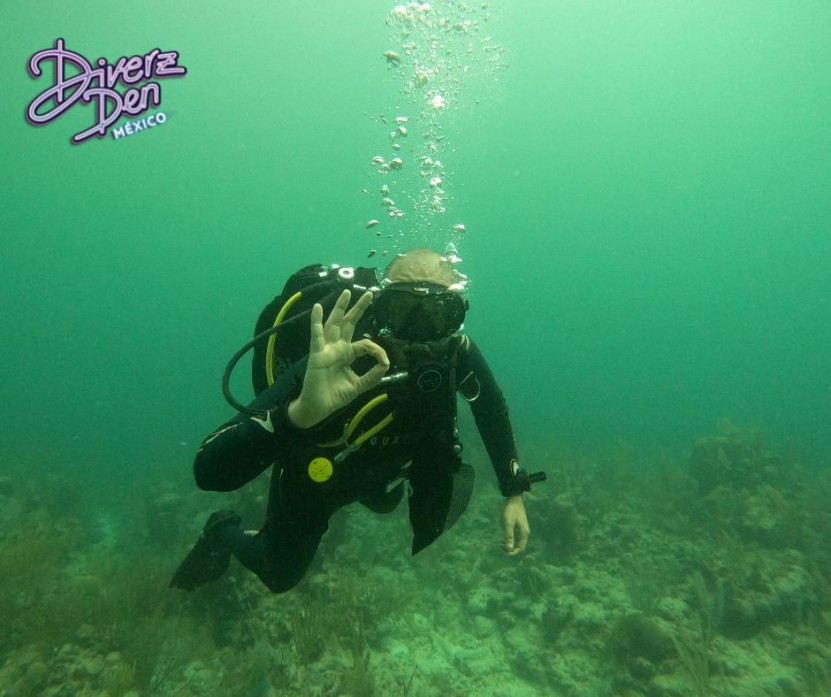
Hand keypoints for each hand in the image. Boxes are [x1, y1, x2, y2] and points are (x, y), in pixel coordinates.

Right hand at [288, 290, 388, 427]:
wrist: (320, 408)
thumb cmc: (336, 396)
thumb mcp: (360, 385)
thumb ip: (373, 376)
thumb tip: (386, 364)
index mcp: (348, 354)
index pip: (365, 344)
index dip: (377, 350)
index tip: (384, 361)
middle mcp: (337, 348)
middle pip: (349, 323)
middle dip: (358, 308)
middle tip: (369, 294)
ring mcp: (327, 349)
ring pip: (334, 324)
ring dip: (340, 307)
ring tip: (346, 292)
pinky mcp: (317, 354)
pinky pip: (317, 336)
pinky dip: (316, 322)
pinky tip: (318, 308)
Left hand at [503, 495, 528, 555]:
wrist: (514, 499)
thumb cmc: (511, 511)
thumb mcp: (508, 523)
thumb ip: (509, 536)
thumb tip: (509, 548)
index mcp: (524, 533)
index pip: (521, 548)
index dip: (513, 552)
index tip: (505, 553)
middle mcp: (525, 532)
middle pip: (520, 546)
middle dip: (511, 549)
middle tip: (501, 549)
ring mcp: (522, 529)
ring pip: (518, 542)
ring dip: (511, 545)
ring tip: (501, 545)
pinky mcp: (519, 526)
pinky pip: (516, 537)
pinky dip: (510, 540)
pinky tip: (503, 539)